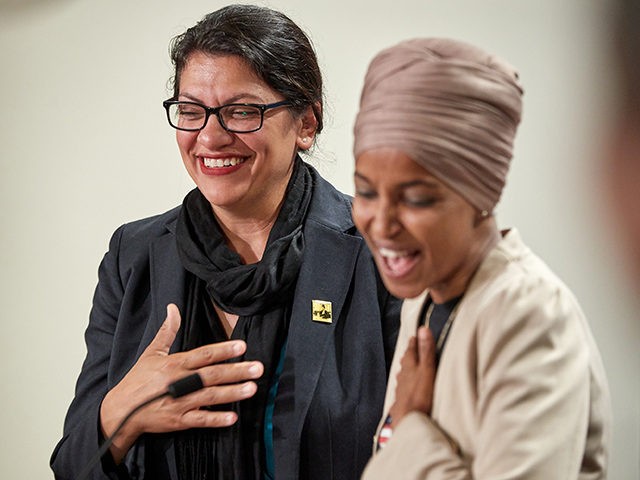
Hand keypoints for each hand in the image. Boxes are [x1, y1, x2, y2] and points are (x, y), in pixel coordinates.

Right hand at [100, 303, 263, 462]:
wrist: (120, 411)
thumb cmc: (138, 381)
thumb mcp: (151, 353)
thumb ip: (167, 331)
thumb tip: (173, 308)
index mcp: (175, 364)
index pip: (203, 355)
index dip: (223, 350)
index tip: (241, 346)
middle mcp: (179, 382)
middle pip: (212, 375)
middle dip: (236, 371)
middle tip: (257, 368)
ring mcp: (179, 403)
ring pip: (209, 397)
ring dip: (232, 393)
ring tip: (252, 388)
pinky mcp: (178, 421)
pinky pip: (200, 420)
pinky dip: (216, 419)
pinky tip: (233, 418)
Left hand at [388, 326, 435, 427]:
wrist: (408, 419)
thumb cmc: (419, 395)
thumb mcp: (427, 370)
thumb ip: (425, 351)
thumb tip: (423, 330)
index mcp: (409, 366)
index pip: (411, 350)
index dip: (415, 342)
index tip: (416, 335)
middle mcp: (402, 376)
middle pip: (406, 362)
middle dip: (410, 355)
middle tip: (413, 349)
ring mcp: (401, 389)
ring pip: (404, 375)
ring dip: (408, 370)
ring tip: (410, 367)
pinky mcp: (402, 400)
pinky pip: (404, 388)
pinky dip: (407, 384)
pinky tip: (408, 389)